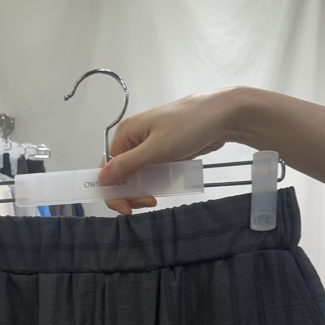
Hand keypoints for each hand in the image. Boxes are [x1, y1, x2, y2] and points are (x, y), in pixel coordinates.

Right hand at [98, 90, 233, 214]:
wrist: (222, 117)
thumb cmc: (190, 125)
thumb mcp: (156, 149)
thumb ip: (127, 165)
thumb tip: (101, 178)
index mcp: (126, 134)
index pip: (107, 168)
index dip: (112, 190)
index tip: (126, 207)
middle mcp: (134, 141)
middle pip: (121, 175)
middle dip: (130, 193)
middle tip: (147, 201)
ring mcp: (149, 148)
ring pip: (137, 177)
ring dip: (143, 190)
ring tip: (156, 197)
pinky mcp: (163, 154)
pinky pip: (153, 174)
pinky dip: (156, 184)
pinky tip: (165, 187)